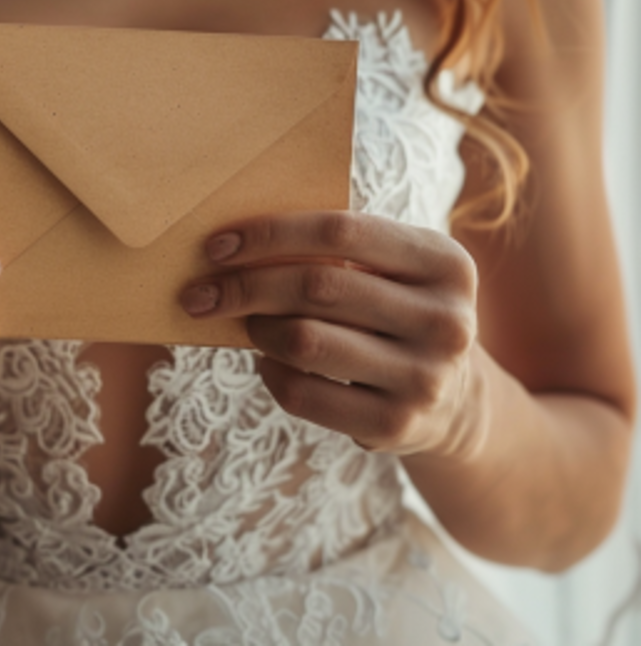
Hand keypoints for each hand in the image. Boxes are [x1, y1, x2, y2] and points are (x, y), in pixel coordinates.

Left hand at [179, 211, 481, 458]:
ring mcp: (426, 377)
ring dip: (256, 328)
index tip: (217, 246)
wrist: (454, 399)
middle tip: (199, 292)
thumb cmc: (396, 311)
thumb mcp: (394, 269)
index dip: (271, 234)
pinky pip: (303, 393)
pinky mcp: (396, 425)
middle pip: (317, 286)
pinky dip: (270, 372)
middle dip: (245, 286)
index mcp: (444, 261)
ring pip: (305, 341)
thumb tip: (236, 240)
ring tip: (244, 323)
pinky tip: (267, 361)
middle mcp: (446, 319)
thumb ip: (339, 246)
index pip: (342, 230)